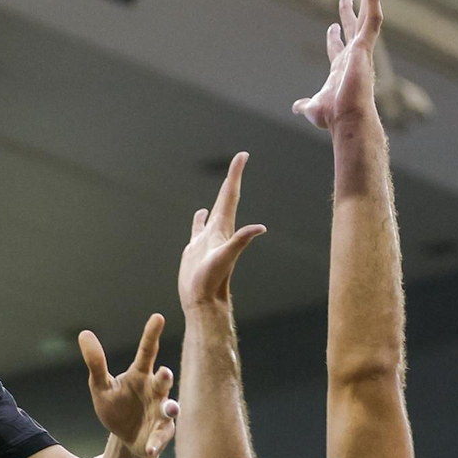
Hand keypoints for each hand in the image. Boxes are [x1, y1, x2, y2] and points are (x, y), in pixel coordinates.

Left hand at [79, 314, 178, 457]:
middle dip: (165, 377)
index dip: (151, 335)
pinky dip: (157, 442)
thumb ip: (96, 363)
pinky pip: (162, 437)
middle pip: (163, 381)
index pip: (147, 352)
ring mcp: (161, 412)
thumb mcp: (100, 386)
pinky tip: (150, 447)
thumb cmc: (117, 406)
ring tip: (169, 409)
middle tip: (164, 372)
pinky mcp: (162, 433)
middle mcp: (155, 391)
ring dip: (170, 408)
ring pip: (170, 408)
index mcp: (140, 375)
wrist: (125, 437)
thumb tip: (84, 333)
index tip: (158, 317)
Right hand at [179, 152, 265, 309]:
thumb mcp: (226, 258)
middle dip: (232, 178)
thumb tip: (260, 227)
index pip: (230, 196)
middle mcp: (218, 231)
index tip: (242, 156)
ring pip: (214, 211)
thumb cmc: (212, 281)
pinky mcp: (196, 248)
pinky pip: (199, 227)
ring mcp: (208, 239)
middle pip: (226, 198)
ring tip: (225, 183)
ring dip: (220, 196)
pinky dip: (200, 218)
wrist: (203, 301)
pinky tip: (200, 213)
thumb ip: (241, 241)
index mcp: (224, 229)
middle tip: (240, 159)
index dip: (235, 175)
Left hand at [293, 0, 384, 131]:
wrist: (347, 118)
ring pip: (367, 20)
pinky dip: (374, 0)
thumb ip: (305, 105)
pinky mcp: (365, 46)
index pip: (337, 49)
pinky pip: (372, 19)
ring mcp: (361, 51)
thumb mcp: (314, 108)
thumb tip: (297, 107)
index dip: (334, 38)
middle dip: (349, 14)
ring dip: (369, 0)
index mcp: (341, 70)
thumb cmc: (334, 117)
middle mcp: (353, 58)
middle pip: (352, 30)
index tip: (332, 27)